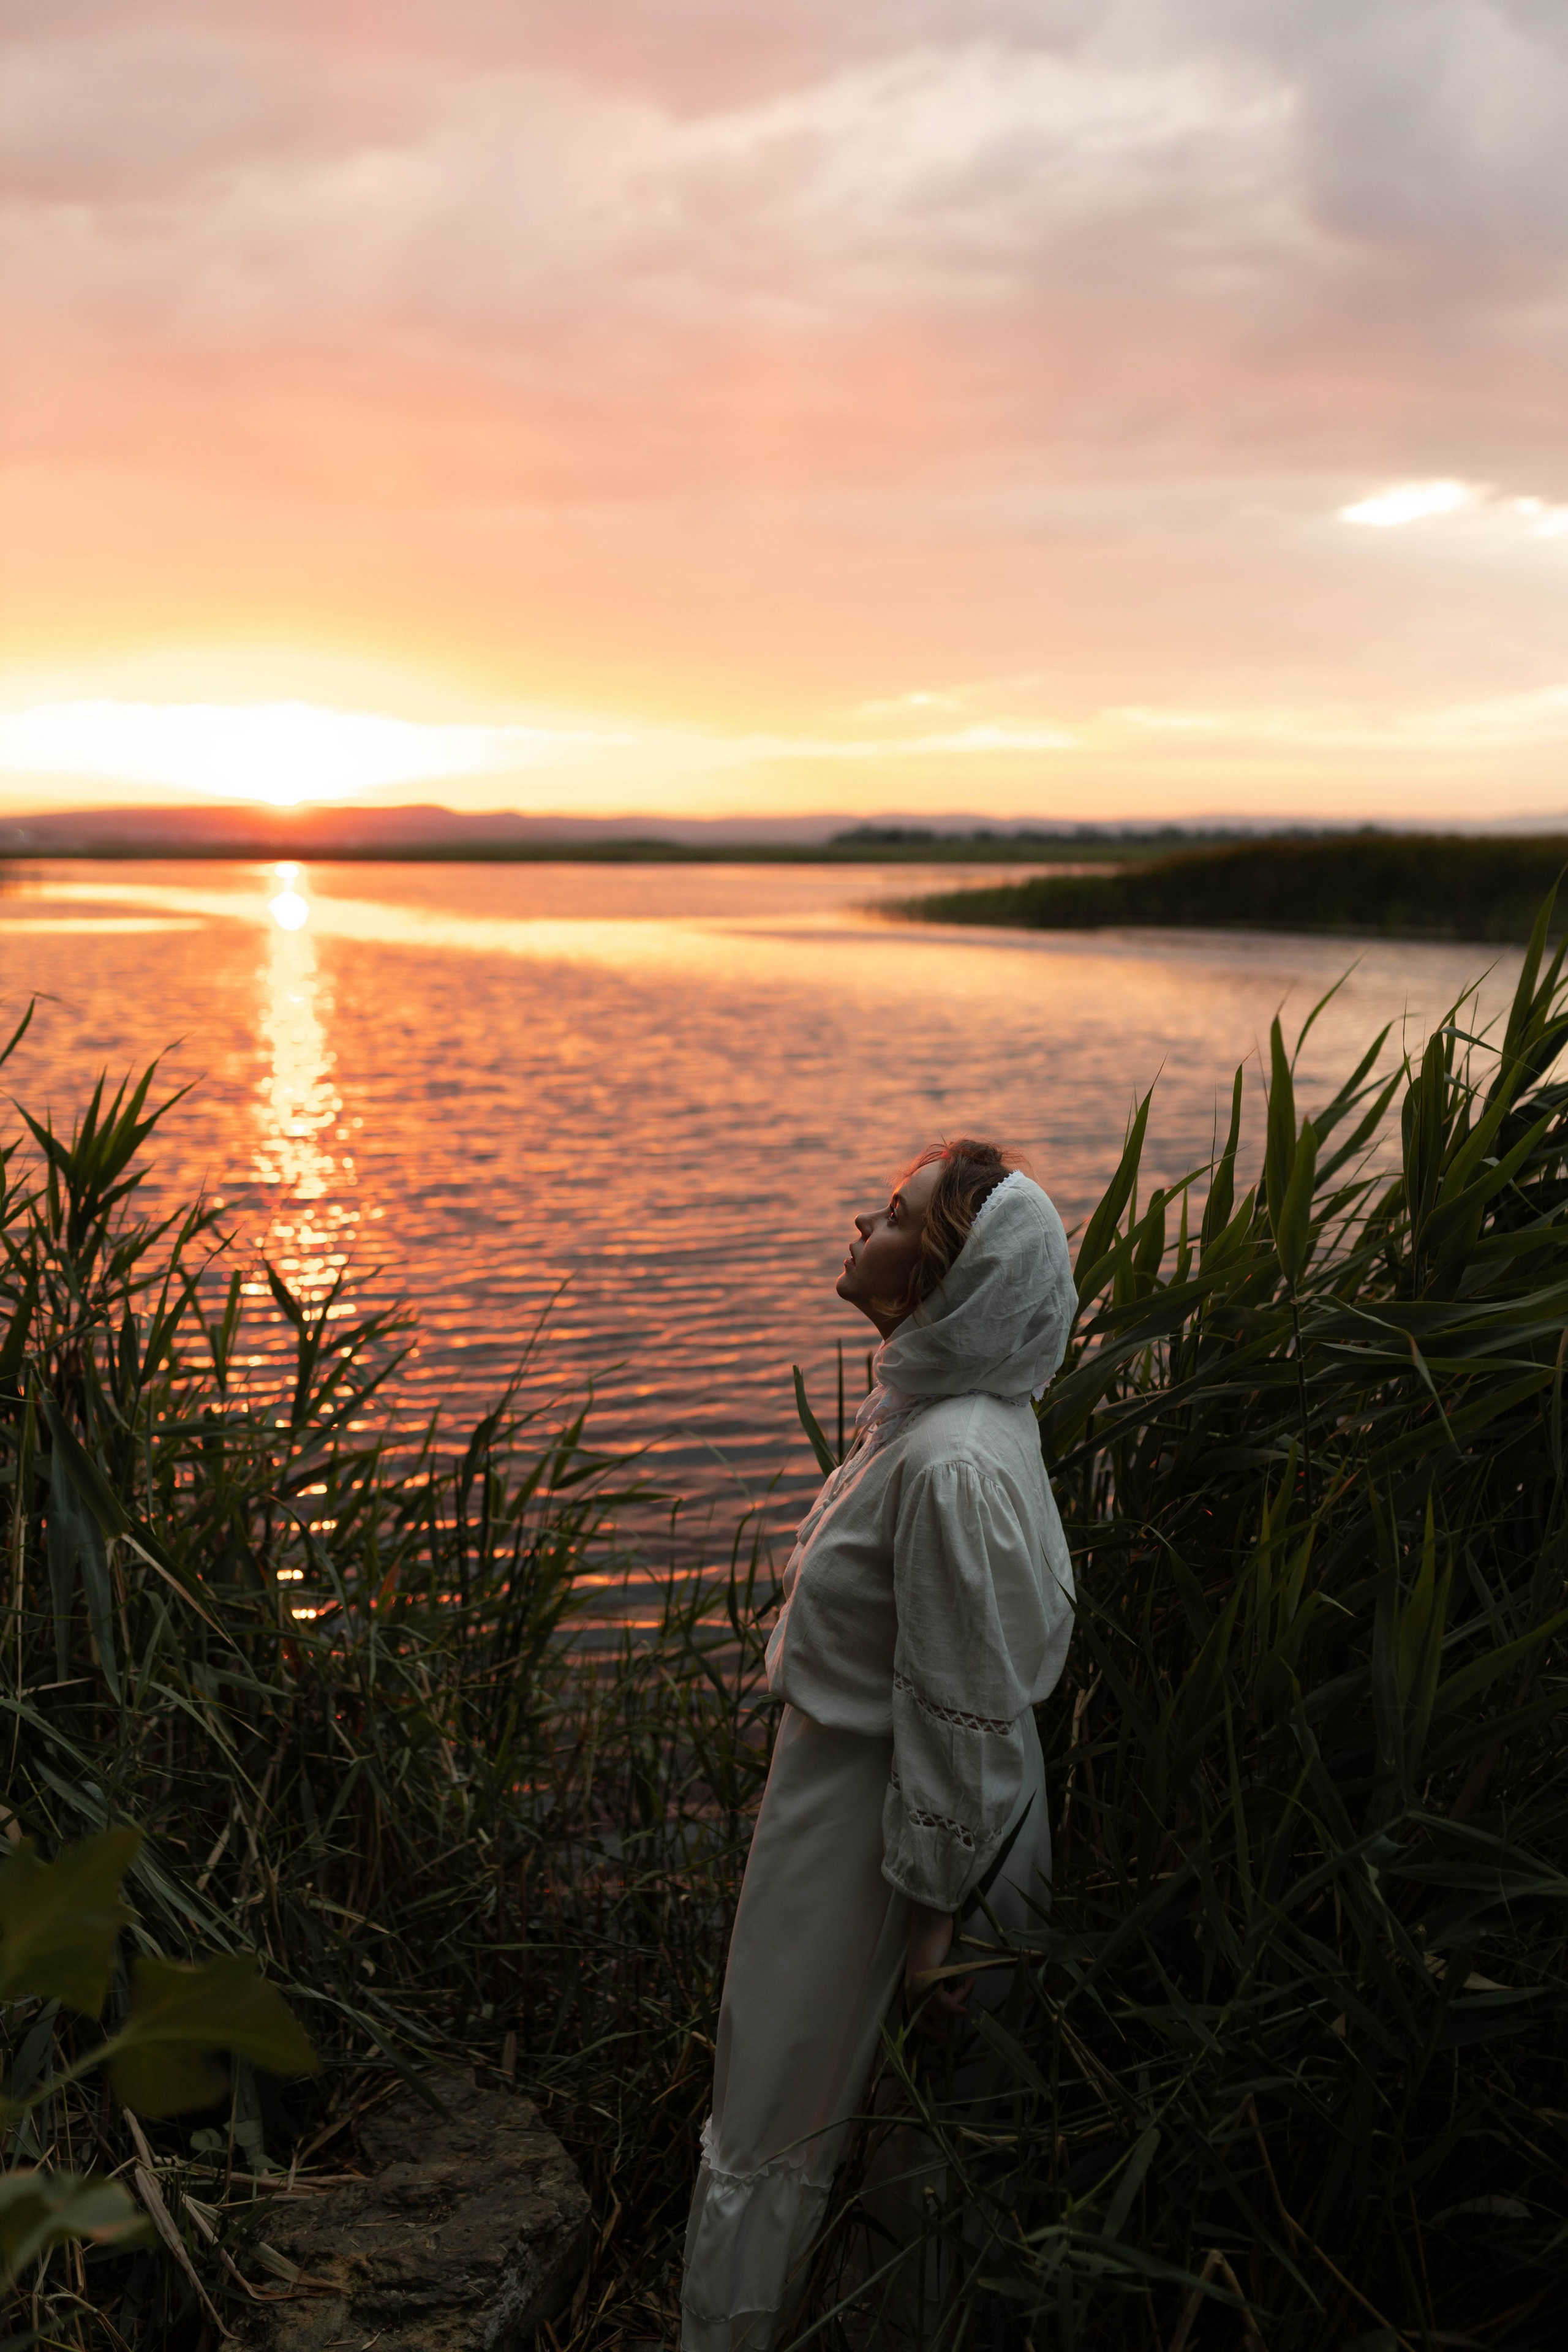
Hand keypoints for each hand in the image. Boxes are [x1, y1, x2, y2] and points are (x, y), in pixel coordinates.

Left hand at [904, 1902, 973, 2040]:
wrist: (931, 1918)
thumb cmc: (934, 1936)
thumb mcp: (937, 1964)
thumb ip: (941, 1981)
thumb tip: (953, 1997)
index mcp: (911, 1984)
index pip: (916, 2017)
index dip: (929, 2029)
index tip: (945, 2037)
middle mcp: (911, 1987)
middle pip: (931, 2015)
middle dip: (946, 2017)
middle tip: (958, 2013)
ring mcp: (918, 1984)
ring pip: (941, 2008)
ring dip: (959, 2000)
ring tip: (970, 1982)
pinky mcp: (927, 1979)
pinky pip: (945, 2002)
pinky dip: (958, 2001)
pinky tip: (970, 1987)